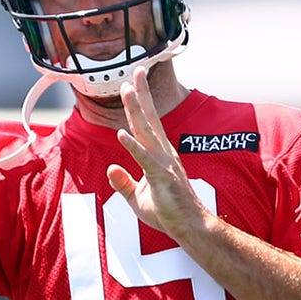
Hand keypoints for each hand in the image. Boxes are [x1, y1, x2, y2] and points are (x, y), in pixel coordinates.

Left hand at [107, 66, 207, 239]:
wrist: (190, 228)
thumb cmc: (168, 213)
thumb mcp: (138, 198)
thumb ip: (123, 183)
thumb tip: (110, 170)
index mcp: (159, 155)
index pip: (147, 124)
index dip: (139, 103)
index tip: (132, 83)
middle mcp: (163, 153)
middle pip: (149, 118)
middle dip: (141, 94)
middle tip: (135, 71)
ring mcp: (164, 163)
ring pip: (147, 131)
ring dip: (136, 110)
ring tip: (126, 90)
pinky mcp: (162, 178)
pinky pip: (145, 159)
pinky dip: (133, 146)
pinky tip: (122, 134)